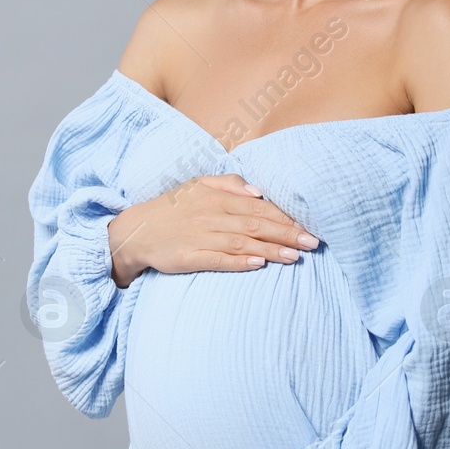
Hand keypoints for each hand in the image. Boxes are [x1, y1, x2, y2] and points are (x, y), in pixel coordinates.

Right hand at [107, 174, 319, 287]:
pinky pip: (218, 260)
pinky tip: (259, 265)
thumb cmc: (174, 208)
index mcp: (216, 198)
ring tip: (294, 256)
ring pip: (241, 243)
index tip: (308, 226)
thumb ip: (230, 184)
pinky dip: (239, 262)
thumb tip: (260, 191)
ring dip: (270, 249)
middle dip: (286, 233)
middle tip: (312, 242)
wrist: (137, 231)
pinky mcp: (189, 257)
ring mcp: (200, 237)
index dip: (284, 217)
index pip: (258, 207)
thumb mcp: (198, 185)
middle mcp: (211, 216)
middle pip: (255, 225)